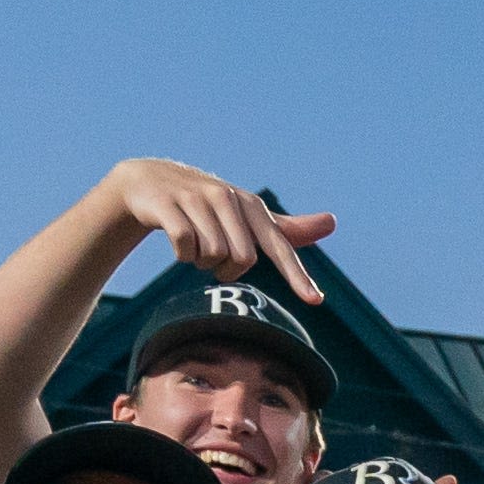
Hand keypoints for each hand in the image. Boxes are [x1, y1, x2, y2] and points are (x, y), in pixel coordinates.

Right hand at [99, 158, 328, 298]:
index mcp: (252, 206)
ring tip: (194, 241)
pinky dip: (181, 254)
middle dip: (226, 268)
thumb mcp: (248, 216)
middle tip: (213, 252)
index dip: (297, 276)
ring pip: (212, 256)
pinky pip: (185, 247)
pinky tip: (176, 238)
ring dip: (201, 261)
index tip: (316, 300)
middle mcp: (229, 198)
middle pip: (242, 261)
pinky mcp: (169, 204)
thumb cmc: (209, 207)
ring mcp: (197, 198)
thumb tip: (333, 221)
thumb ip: (287, 228)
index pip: (280, 247)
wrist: (151, 183)